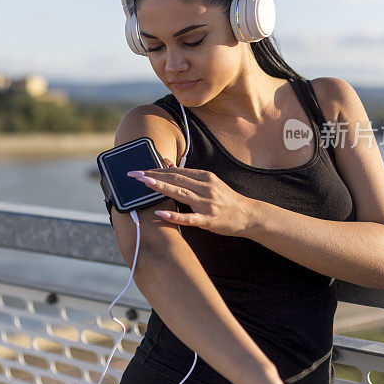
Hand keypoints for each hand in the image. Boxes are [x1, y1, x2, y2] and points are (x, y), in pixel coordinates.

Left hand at [127, 158, 259, 237]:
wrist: (248, 215)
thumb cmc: (225, 199)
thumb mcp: (208, 182)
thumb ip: (187, 174)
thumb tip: (167, 163)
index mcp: (204, 177)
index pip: (176, 171)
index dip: (156, 170)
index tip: (139, 169)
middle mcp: (206, 187)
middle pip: (176, 179)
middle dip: (153, 176)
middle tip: (134, 174)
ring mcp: (207, 204)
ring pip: (181, 193)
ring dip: (161, 188)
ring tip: (144, 184)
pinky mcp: (209, 220)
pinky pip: (189, 218)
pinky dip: (175, 215)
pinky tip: (161, 213)